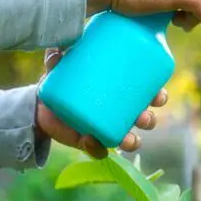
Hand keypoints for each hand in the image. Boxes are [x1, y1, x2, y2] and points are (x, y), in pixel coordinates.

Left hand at [35, 48, 168, 158]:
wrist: (41, 104)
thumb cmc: (63, 80)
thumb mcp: (63, 66)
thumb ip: (59, 55)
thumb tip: (58, 51)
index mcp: (122, 92)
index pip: (148, 95)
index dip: (159, 97)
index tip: (159, 95)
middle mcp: (119, 113)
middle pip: (144, 119)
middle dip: (149, 120)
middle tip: (142, 117)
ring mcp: (106, 129)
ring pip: (129, 139)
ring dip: (133, 141)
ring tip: (128, 138)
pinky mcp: (90, 142)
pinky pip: (99, 150)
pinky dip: (97, 148)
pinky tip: (91, 140)